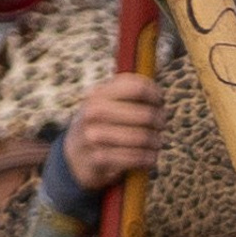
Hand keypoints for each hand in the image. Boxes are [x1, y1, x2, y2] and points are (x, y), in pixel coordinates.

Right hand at [62, 75, 167, 194]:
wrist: (75, 157)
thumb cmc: (101, 125)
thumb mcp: (106, 102)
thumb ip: (128, 90)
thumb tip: (158, 77)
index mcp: (98, 94)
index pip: (137, 88)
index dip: (155, 94)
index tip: (159, 102)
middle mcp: (94, 112)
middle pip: (146, 115)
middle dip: (159, 121)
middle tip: (161, 124)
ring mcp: (94, 136)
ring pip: (143, 138)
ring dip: (156, 142)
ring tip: (156, 142)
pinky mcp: (99, 159)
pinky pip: (136, 158)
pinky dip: (149, 158)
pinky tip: (150, 157)